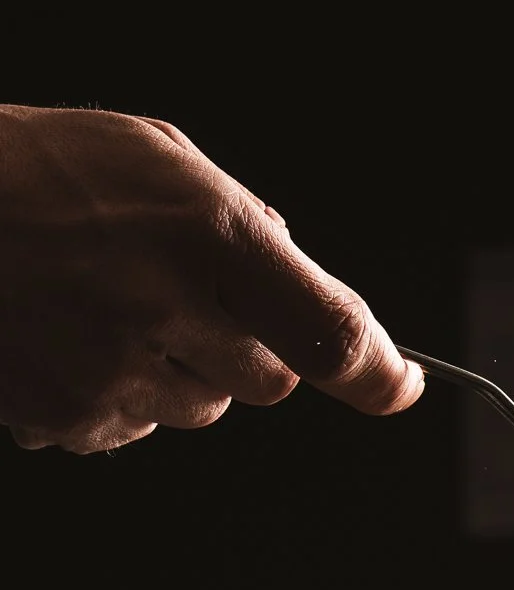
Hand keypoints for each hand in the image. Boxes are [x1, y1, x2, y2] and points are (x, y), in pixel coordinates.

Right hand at [0, 105, 421, 454]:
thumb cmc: (36, 172)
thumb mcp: (155, 159)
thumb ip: (241, 223)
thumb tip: (297, 274)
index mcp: (211, 235)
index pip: (329, 331)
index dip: (377, 372)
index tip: (400, 384)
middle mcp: (172, 311)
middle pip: (268, 384)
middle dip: (244, 352)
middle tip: (175, 298)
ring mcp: (118, 374)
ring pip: (198, 410)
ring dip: (173, 374)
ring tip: (100, 308)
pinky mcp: (72, 417)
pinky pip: (128, 430)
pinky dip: (109, 397)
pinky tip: (63, 339)